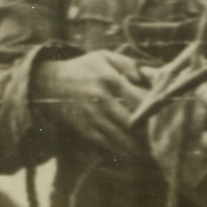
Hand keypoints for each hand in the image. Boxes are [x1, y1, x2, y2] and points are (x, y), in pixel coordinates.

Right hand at [33, 50, 148, 157]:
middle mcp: (101, 99)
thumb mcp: (103, 57)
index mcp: (110, 79)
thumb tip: (144, 79)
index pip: (139, 100)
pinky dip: (118, 148)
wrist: (48, 83)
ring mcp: (91, 116)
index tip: (159, 116)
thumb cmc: (82, 69)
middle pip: (132, 122)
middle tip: (156, 136)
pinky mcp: (83, 128)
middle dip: (146, 131)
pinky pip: (105, 144)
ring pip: (120, 137)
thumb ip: (127, 64)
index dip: (152, 111)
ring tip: (145, 147)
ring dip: (135, 144)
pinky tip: (127, 149)